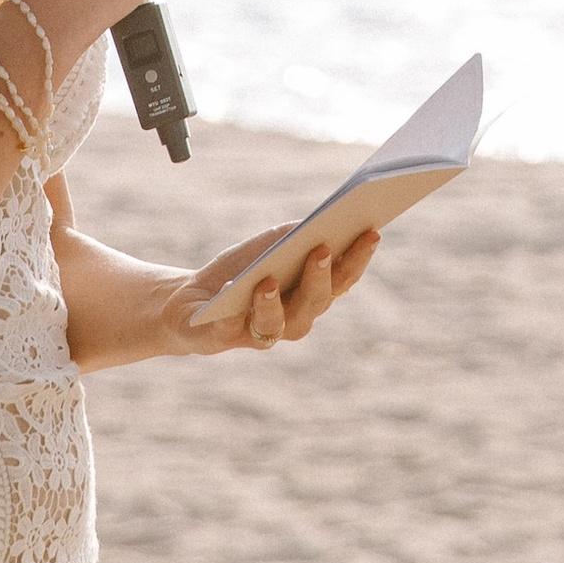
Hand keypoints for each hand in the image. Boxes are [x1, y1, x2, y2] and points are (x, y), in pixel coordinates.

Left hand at [164, 223, 382, 356]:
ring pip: (277, 324)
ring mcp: (259, 333)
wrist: (192, 300)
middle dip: (320, 277)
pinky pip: (229, 328)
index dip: (358, 259)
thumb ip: (293, 236)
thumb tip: (314, 223)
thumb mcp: (269, 245)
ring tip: (268, 280)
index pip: (343, 280)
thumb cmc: (242, 269)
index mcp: (311, 296)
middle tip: (322, 248)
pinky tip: (231, 288)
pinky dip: (231, 309)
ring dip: (274, 303)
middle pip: (315, 303)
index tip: (371, 232)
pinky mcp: (222, 338)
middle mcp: (293, 320)